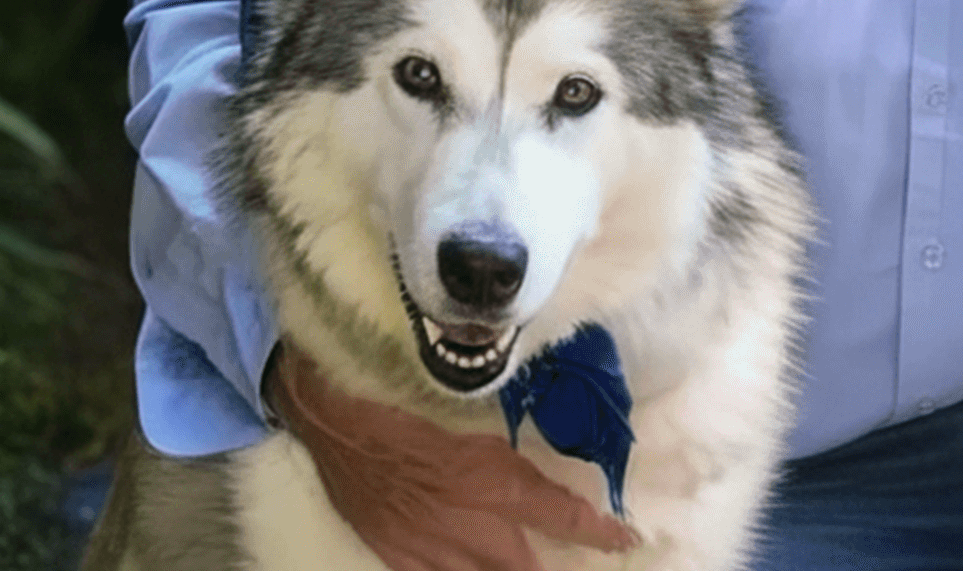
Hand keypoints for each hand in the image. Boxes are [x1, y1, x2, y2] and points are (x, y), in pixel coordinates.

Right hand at [270, 343, 639, 570]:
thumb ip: (505, 460)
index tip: (625, 539)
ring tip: (530, 567)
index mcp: (492, 484)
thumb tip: (535, 478)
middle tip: (574, 562)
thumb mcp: (471, 425)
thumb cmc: (409, 408)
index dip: (599, 533)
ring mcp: (431, 551)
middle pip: (525, 570)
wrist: (337, 424)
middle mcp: (469, 527)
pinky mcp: (399, 559)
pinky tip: (471, 570)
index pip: (562, 516)